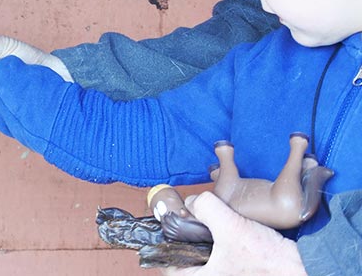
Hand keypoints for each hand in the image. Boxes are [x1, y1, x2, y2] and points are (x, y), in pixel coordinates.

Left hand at [160, 192, 306, 275]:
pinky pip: (221, 258)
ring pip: (204, 257)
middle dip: (187, 237)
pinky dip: (220, 243)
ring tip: (210, 222)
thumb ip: (205, 208)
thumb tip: (192, 202)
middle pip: (186, 259)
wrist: (304, 269)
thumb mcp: (230, 226)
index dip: (166, 242)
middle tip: (190, 218)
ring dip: (205, 238)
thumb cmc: (269, 260)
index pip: (169, 265)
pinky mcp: (240, 273)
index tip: (168, 224)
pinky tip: (227, 228)